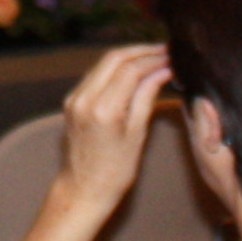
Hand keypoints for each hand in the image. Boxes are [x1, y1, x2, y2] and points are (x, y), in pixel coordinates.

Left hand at [52, 42, 174, 211]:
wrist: (82, 189)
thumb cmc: (114, 171)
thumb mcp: (137, 135)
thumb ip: (147, 98)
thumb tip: (163, 71)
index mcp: (103, 109)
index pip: (130, 70)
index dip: (152, 60)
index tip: (171, 57)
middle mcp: (84, 98)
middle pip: (114, 58)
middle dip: (140, 52)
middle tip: (164, 51)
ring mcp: (74, 98)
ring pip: (102, 63)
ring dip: (127, 57)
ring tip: (152, 57)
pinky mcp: (71, 101)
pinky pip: (94, 75)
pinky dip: (114, 68)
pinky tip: (131, 70)